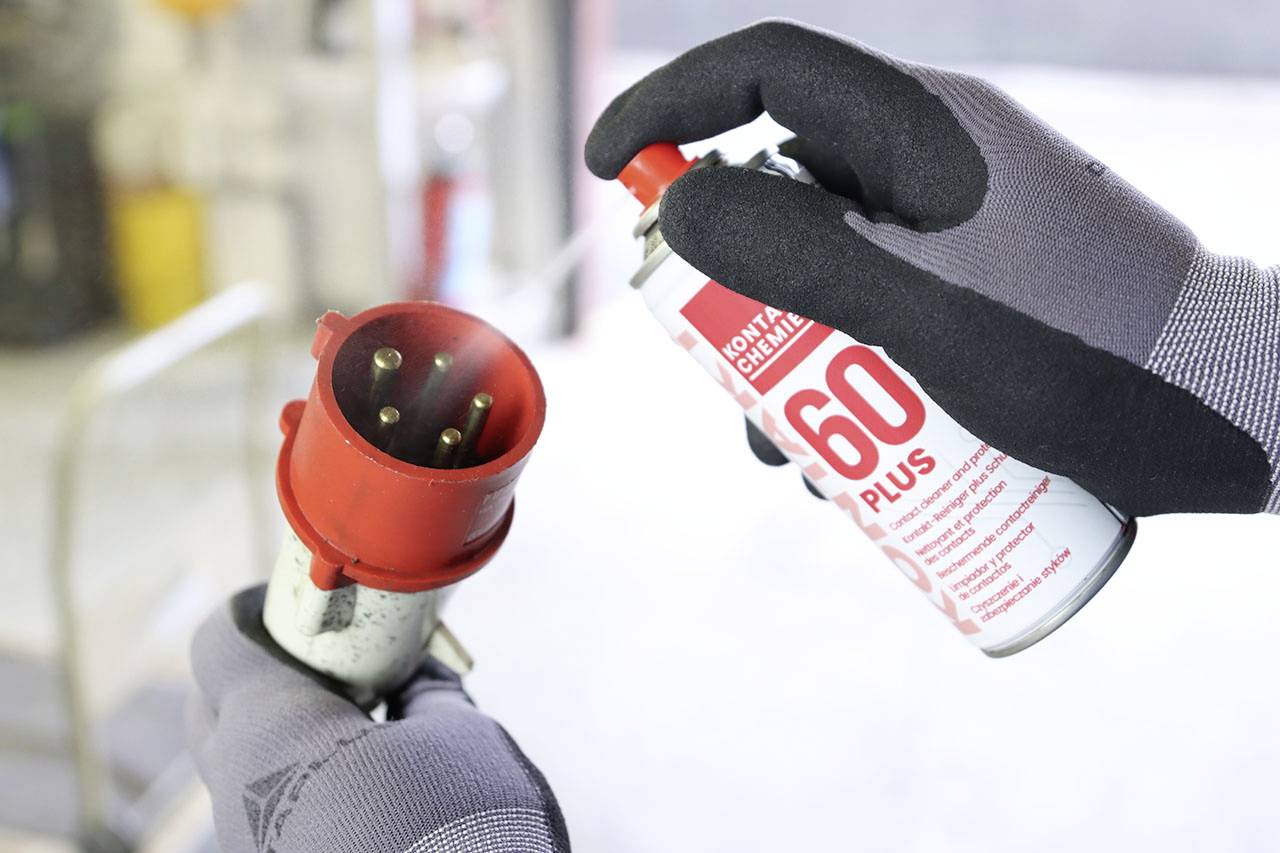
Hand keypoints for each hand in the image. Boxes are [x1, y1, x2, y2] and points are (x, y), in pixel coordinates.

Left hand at [187, 586, 569, 852]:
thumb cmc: (459, 824)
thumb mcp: (460, 737)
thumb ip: (431, 694)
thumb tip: (423, 679)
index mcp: (269, 728)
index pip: (217, 641)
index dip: (251, 607)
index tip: (297, 601)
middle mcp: (237, 788)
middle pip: (210, 708)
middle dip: (253, 670)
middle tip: (323, 659)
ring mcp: (248, 844)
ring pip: (234, 769)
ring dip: (275, 733)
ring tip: (352, 724)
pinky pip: (261, 815)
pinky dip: (292, 783)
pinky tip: (357, 783)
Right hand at [586, 19, 1278, 515]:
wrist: (1227, 416)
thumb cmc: (1089, 356)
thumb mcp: (925, 312)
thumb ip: (798, 256)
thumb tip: (678, 208)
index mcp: (921, 128)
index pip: (765, 70)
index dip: (671, 107)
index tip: (609, 173)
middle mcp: (928, 168)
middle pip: (777, 194)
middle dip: (728, 293)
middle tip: (721, 376)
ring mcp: (951, 235)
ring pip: (818, 275)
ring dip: (780, 363)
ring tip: (786, 458)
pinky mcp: (970, 297)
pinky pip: (869, 320)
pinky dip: (837, 383)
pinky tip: (844, 470)